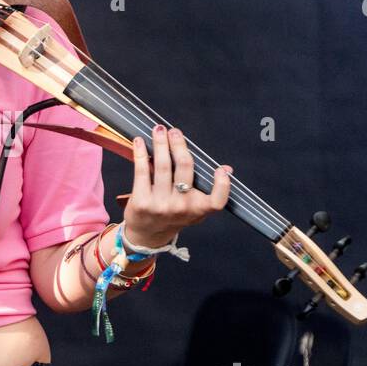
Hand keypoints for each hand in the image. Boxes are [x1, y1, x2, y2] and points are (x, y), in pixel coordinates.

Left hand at [123, 125, 231, 247]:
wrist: (148, 235)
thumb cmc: (174, 215)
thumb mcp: (196, 207)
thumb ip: (210, 190)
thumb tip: (227, 170)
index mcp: (199, 209)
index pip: (217, 200)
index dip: (222, 185)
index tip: (221, 169)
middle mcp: (181, 207)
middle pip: (184, 168)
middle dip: (179, 145)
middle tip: (174, 132)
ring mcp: (161, 205)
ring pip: (163, 166)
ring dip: (160, 143)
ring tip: (158, 130)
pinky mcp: (142, 202)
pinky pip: (142, 171)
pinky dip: (141, 153)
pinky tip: (139, 142)